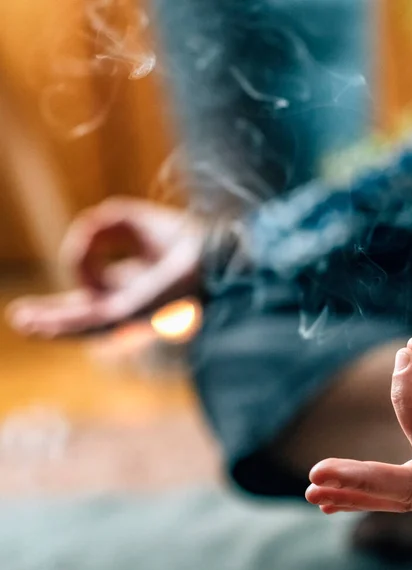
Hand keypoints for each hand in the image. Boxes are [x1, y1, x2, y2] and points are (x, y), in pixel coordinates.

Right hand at [6, 198, 203, 336]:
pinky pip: (89, 324)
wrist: (212, 254)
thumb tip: (75, 248)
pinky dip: (61, 325)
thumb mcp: (127, 221)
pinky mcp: (130, 319)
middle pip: (84, 315)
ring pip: (82, 325)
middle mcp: (132, 305)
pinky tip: (35, 326)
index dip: (71, 289)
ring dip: (50, 324)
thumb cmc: (180, 236)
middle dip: (52, 316)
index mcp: (136, 285)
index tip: (55, 282)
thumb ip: (94, 229)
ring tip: (19, 321)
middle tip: (19, 316)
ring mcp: (130, 316)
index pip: (95, 294)